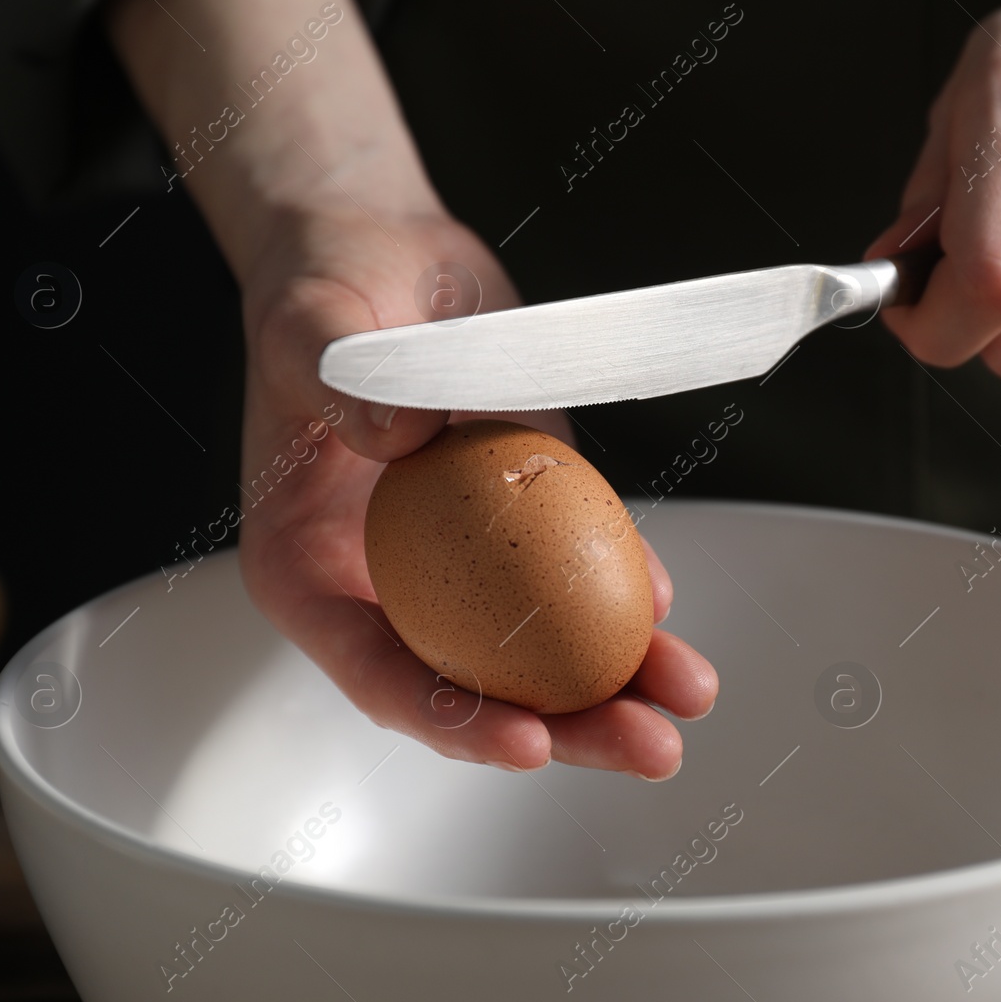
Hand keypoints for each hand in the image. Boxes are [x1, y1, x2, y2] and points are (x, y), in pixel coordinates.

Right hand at [235, 208, 717, 777]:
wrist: (390, 257)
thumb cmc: (327, 291)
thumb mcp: (315, 327)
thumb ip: (342, 383)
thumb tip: (397, 440)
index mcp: (312, 570)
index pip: (376, 672)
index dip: (450, 721)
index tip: (525, 741)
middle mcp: (388, 584)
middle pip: (475, 685)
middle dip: (565, 728)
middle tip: (647, 745)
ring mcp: (461, 561)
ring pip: (537, 647)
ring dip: (616, 682)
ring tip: (687, 694)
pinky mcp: (521, 519)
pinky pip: (574, 574)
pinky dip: (625, 597)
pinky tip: (670, 609)